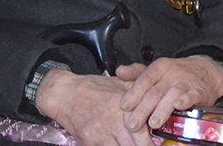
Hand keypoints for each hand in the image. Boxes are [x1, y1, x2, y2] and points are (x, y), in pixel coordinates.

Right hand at [35, 68, 149, 145]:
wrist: (65, 94)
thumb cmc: (93, 89)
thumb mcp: (120, 83)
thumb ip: (140, 89)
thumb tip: (157, 100)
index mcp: (123, 108)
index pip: (143, 133)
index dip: (150, 143)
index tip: (154, 145)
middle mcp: (113, 122)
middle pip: (135, 145)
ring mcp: (100, 134)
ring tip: (127, 144)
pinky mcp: (89, 142)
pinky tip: (114, 144)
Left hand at [117, 56, 222, 130]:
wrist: (205, 71)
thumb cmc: (176, 74)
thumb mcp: (156, 70)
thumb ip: (136, 73)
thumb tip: (119, 72)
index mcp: (159, 68)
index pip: (144, 80)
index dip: (133, 94)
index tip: (124, 106)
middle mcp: (172, 73)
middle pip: (155, 91)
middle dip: (143, 109)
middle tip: (133, 123)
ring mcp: (186, 82)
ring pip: (172, 95)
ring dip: (162, 109)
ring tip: (153, 123)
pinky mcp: (199, 91)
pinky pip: (192, 96)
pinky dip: (186, 101)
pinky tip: (178, 107)